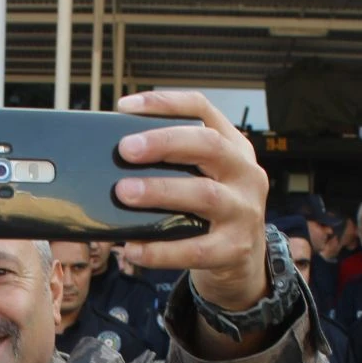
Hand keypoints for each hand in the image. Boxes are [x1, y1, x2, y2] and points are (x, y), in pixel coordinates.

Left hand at [112, 90, 270, 311]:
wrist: (246, 259)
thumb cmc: (211, 211)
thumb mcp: (205, 177)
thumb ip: (173, 163)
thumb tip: (115, 159)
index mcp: (233, 146)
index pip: (203, 109)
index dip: (165, 103)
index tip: (126, 106)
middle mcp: (245, 173)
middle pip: (208, 145)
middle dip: (164, 143)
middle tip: (126, 149)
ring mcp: (243, 211)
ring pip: (203, 194)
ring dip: (160, 191)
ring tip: (124, 193)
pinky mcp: (234, 249)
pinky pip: (195, 249)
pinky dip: (161, 250)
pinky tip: (134, 247)